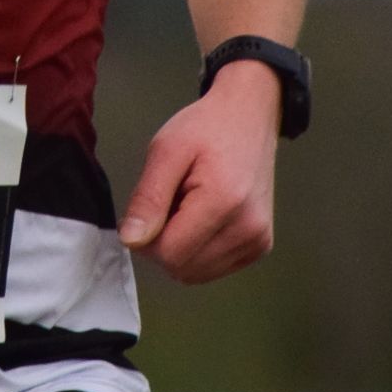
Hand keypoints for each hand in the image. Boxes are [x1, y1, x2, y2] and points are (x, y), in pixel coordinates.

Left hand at [117, 61, 279, 283]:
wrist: (249, 117)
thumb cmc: (205, 128)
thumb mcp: (166, 150)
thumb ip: (148, 198)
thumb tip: (131, 241)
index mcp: (224, 202)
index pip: (169, 253)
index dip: (148, 237)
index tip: (152, 206)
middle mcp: (248, 229)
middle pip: (182, 268)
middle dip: (164, 243)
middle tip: (172, 202)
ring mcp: (258, 241)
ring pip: (196, 274)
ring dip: (182, 248)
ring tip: (188, 208)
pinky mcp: (261, 246)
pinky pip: (214, 269)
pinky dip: (199, 251)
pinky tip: (204, 219)